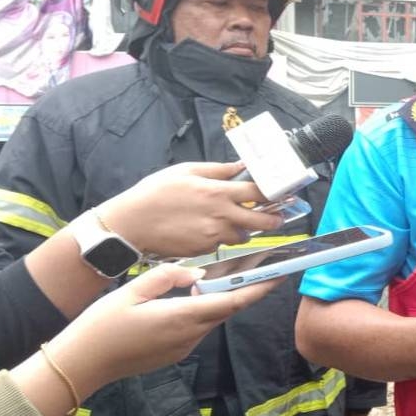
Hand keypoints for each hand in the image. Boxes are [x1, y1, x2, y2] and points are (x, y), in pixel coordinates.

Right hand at [46, 264, 280, 398]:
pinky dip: (202, 311)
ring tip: (223, 277)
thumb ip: (168, 276)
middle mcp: (189, 336)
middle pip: (226, 310)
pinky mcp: (175, 353)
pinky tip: (191, 296)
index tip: (278, 275)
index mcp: (182, 317)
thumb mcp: (133, 290)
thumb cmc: (102, 325)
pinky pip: (197, 328)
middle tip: (257, 269)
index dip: (258, 289)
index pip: (231, 302)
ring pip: (211, 319)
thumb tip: (197, 273)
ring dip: (219, 300)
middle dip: (243, 291)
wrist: (83, 364)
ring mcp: (183, 348)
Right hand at [98, 161, 283, 257]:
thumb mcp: (186, 171)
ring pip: (242, 235)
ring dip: (244, 229)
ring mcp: (213, 235)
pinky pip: (222, 244)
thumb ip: (218, 170)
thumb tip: (241, 166)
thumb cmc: (155, 193)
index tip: (284, 194)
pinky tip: (211, 230)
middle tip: (277, 217)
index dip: (275, 194)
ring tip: (236, 221)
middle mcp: (220, 215)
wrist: (131, 224)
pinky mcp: (204, 249)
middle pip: (260, 221)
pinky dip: (222, 237)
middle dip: (273, 219)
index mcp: (218, 192)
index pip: (258, 193)